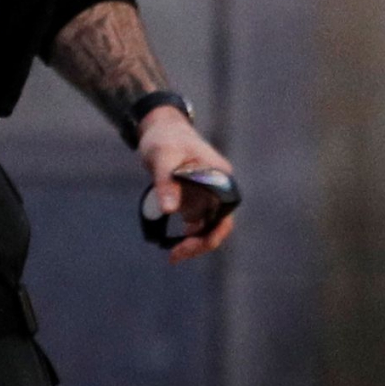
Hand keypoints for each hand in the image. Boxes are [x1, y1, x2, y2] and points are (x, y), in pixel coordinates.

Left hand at [135, 107, 237, 262]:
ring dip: (194, 242)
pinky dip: (187, 234)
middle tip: (175, 257)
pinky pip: (196, 221)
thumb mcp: (162, 158)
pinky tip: (172, 244)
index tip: (190, 243)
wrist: (159, 129)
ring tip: (173, 255)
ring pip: (207, 226)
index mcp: (220, 178)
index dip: (212, 233)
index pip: (224, 213)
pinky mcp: (195, 197)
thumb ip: (166, 183)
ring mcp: (208, 194)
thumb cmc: (164, 139)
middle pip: (218, 224)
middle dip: (200, 243)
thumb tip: (169, 210)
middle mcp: (219, 189)